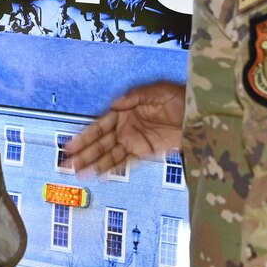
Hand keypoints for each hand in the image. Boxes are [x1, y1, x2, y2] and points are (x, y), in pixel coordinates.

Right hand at [65, 81, 185, 175]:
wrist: (199, 113)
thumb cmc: (179, 97)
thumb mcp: (156, 91)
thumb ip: (134, 97)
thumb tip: (114, 103)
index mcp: (124, 111)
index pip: (99, 126)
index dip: (84, 137)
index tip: (70, 146)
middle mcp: (126, 127)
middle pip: (100, 143)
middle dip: (84, 154)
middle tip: (67, 165)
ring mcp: (135, 140)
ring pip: (110, 155)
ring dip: (94, 164)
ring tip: (79, 174)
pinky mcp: (146, 151)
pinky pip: (126, 162)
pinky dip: (114, 168)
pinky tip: (101, 175)